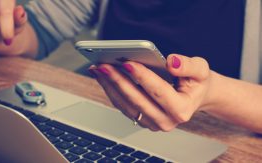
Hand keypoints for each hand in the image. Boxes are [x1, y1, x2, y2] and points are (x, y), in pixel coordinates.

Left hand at [89, 54, 211, 130]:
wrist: (193, 96)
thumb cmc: (196, 83)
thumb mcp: (201, 70)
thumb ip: (189, 66)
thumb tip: (171, 62)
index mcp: (181, 110)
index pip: (159, 92)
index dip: (142, 77)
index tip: (128, 63)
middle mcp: (165, 121)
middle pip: (137, 100)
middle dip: (119, 81)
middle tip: (104, 65)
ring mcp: (151, 123)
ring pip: (125, 105)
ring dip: (110, 86)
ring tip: (99, 68)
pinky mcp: (141, 119)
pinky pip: (122, 105)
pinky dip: (111, 90)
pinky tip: (102, 76)